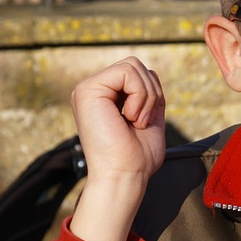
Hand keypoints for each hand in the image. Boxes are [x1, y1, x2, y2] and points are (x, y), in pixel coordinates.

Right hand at [68, 57, 166, 240]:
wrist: (124, 176)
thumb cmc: (137, 156)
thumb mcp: (149, 118)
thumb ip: (149, 95)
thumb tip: (151, 73)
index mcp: (106, 97)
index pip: (138, 73)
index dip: (152, 93)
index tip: (145, 121)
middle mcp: (94, 90)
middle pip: (136, 64)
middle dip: (151, 93)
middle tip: (141, 121)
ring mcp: (87, 89)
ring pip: (133, 65)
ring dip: (146, 96)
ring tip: (135, 121)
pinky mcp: (87, 90)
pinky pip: (127, 71)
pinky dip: (140, 95)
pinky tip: (131, 117)